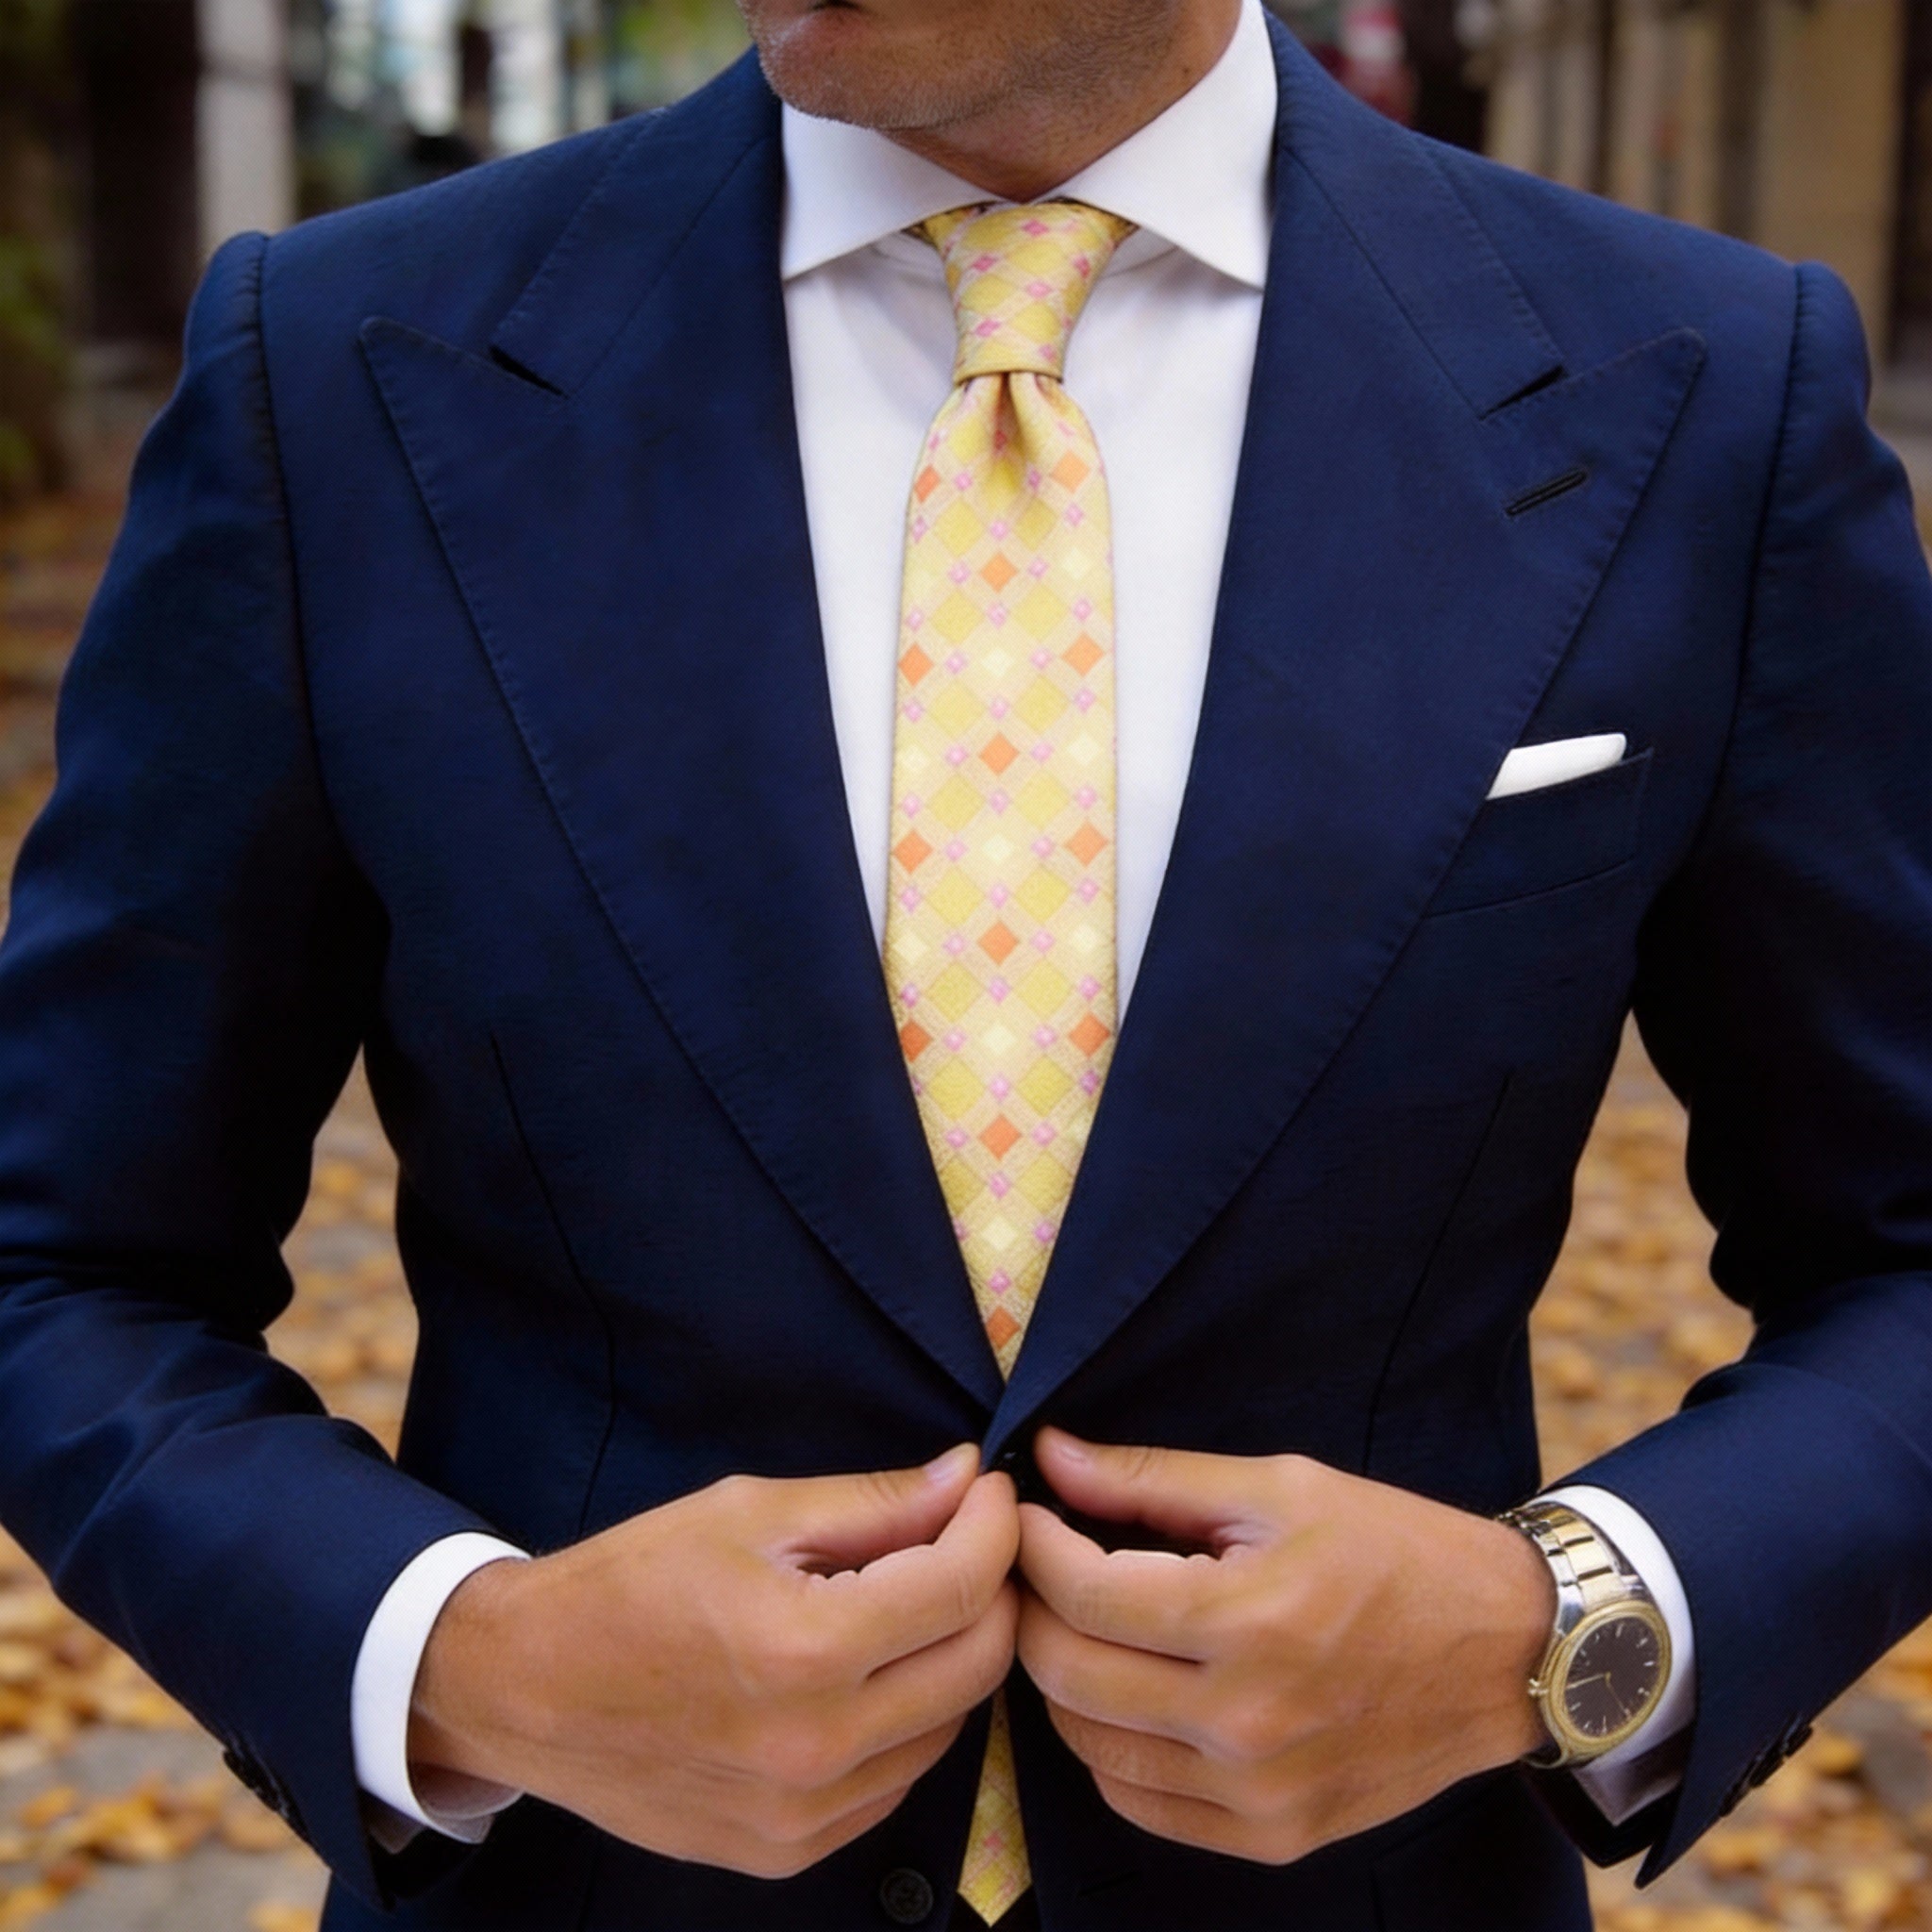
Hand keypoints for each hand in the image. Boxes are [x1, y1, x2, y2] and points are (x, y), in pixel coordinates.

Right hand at [409, 1446, 1018, 1876]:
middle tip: (967, 1540)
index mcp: (805, 1649)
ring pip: (948, 1728)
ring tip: (913, 1601)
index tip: (990, 1491)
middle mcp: (816, 1746)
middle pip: (977, 1665)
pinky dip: (907, 1720)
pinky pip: (895, 1781)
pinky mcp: (789, 1852)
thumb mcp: (749, 1512)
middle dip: (992, 1589)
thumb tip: (967, 1478)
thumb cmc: (630, 1583)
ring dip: (952, 1657)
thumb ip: (873, 1503)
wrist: (524, 1689)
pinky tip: (868, 1673)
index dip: (995, 1525)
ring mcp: (804, 1815)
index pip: (961, 1586)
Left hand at [1014, 1429, 1552, 1864]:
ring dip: (1062, 1678)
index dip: (1033, 1544)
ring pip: (1089, 1747)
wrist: (1508, 1651)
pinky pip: (1139, 1803)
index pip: (1082, 1594)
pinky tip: (1127, 1691)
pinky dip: (1110, 1746)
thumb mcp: (1280, 1487)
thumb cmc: (1396, 1550)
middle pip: (1067, 1674)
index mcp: (1249, 1621)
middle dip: (1032, 1607)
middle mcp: (1246, 1723)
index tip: (1025, 1510)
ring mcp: (1257, 1794)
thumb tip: (1052, 1456)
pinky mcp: (1272, 1836)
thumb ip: (1153, 1479)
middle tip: (1037, 1562)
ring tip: (1080, 1621)